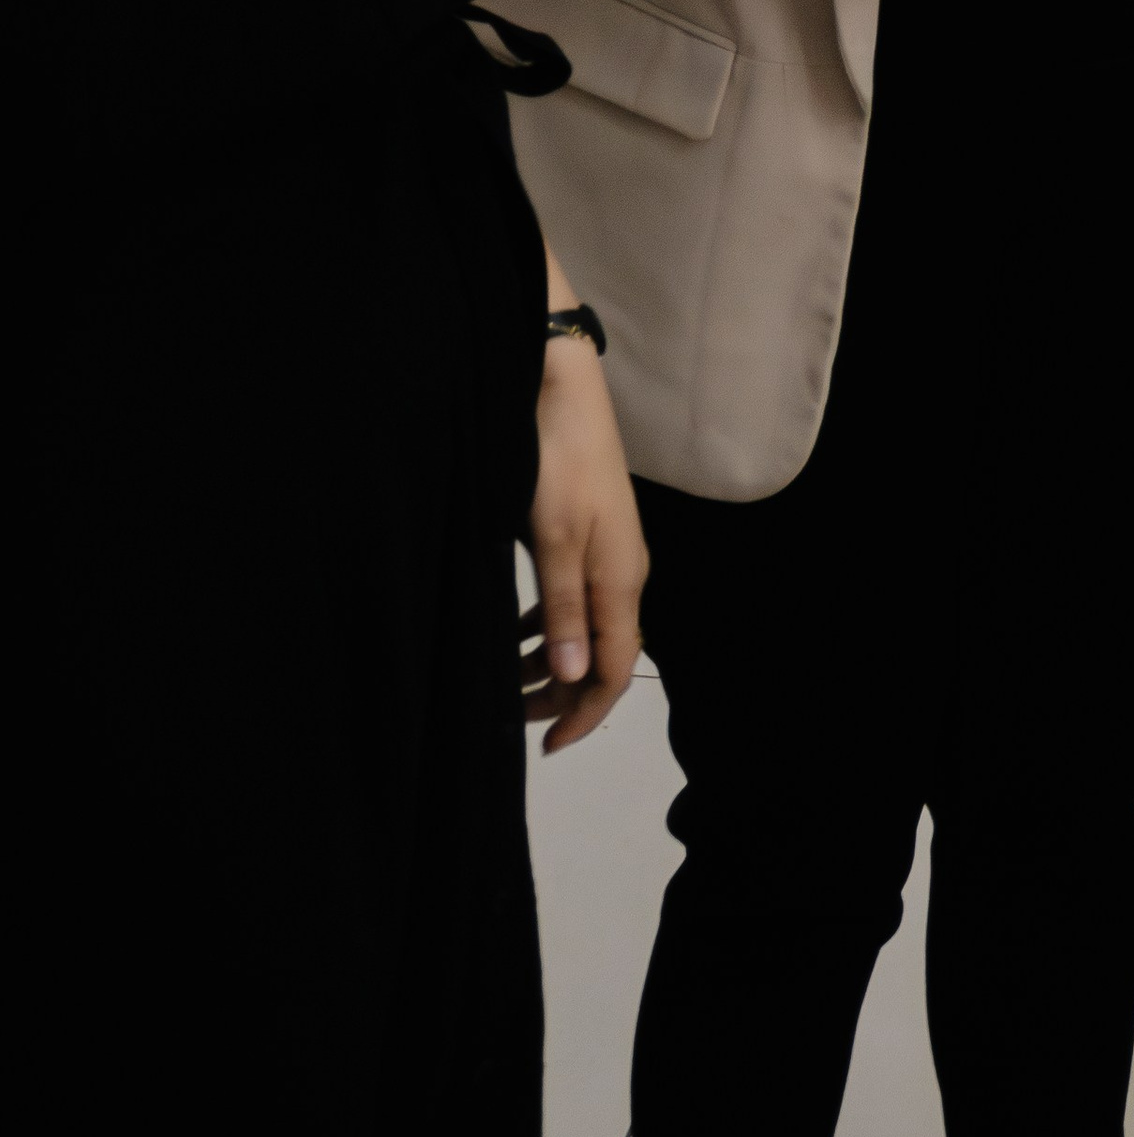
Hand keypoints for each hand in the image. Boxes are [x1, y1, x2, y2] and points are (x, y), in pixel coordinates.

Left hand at [521, 328, 646, 755]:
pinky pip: (576, 598)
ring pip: (587, 627)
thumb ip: (562, 611)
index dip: (585, 714)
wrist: (563, 389)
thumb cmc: (556, 464)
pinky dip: (548, 625)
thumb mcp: (552, 541)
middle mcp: (624, 572)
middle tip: (513, 718)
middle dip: (563, 693)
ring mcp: (610, 551)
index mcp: (621, 580)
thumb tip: (574, 674)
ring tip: (505, 681)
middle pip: (604, 654)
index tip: (547, 748)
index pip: (617, 669)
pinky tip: (516, 630)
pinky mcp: (592, 533)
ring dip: (551, 660)